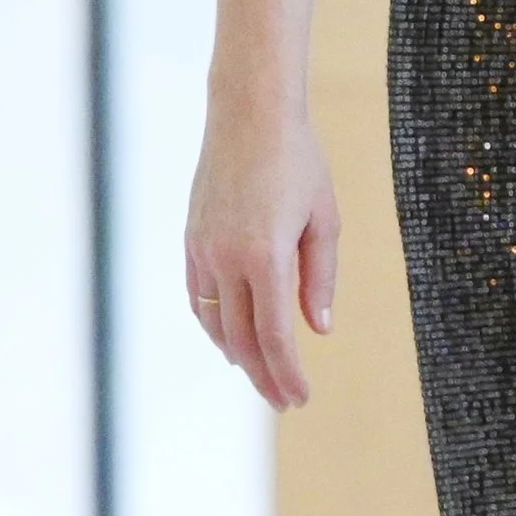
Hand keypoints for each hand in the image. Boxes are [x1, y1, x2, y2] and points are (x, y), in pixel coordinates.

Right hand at [185, 92, 339, 411]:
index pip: (275, 335)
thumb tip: (317, 330)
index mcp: (265, 255)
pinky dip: (215, 324)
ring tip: (261, 375)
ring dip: (238, 355)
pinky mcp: (191, 239)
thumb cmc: (298, 162)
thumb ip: (318, 278)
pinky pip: (200, 297)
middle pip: (242, 339)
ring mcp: (203, 249)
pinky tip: (232, 337)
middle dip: (265, 376)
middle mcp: (226, 258)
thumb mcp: (323, 219)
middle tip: (285, 400)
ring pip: (215, 322)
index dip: (287, 373)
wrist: (249, 114)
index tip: (300, 398)